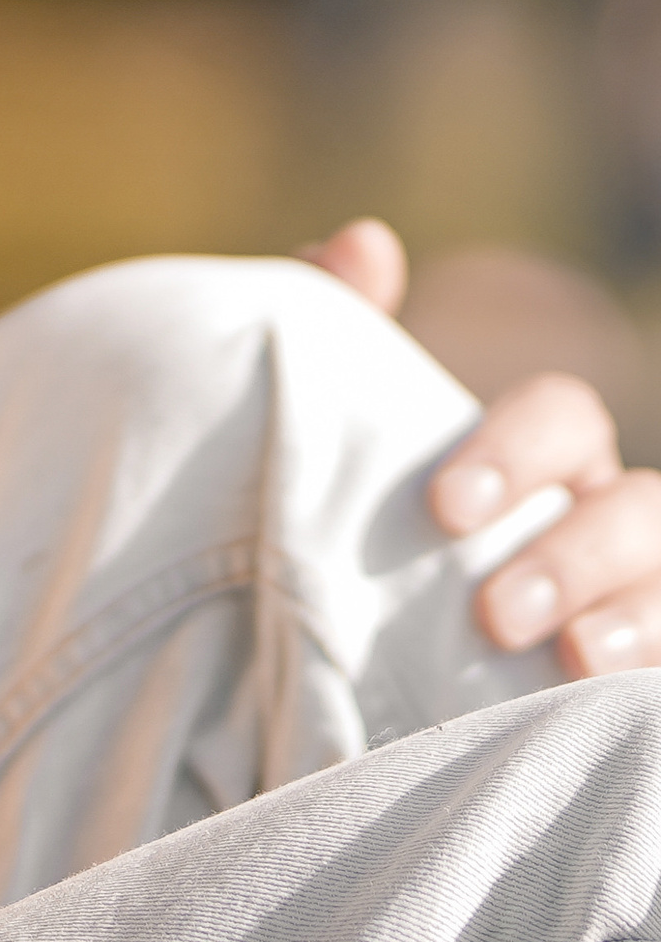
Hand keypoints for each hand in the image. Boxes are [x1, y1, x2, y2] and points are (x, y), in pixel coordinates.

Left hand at [299, 217, 660, 674]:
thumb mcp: (335, 440)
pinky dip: (649, 681)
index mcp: (538, 457)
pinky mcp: (631, 686)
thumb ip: (341, 334)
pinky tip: (601, 700)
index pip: (564, 416)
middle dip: (580, 552)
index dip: (519, 449)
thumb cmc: (350, 534)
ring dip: (636, 621)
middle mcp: (600, 524)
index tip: (444, 507)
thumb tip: (365, 241)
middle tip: (495, 611)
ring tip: (565, 662)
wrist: (315, 677)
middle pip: (643, 508)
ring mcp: (630, 605)